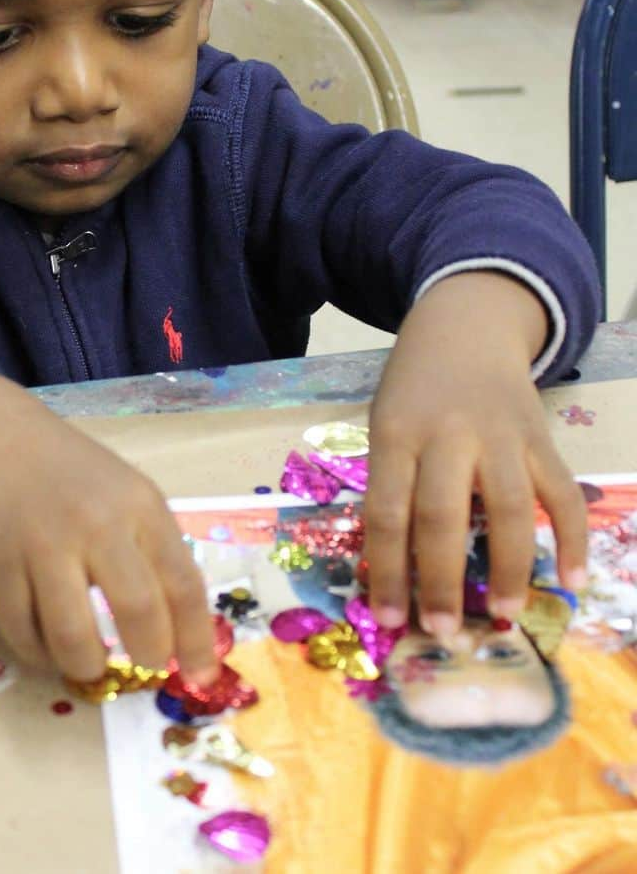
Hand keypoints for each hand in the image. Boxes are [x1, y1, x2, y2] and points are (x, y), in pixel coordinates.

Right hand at [0, 363, 217, 683]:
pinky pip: (24, 635)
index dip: (196, 641)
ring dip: (88, 666)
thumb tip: (178, 633)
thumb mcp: (125, 494)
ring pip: (74, 639)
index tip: (200, 676)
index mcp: (140, 505)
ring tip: (90, 661)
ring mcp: (42, 545)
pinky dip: (41, 654)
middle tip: (146, 664)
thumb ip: (150, 551)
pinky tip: (48, 644)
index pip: (183, 584)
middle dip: (149, 656)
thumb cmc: (71, 474)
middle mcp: (96, 523)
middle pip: (139, 614)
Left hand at [364, 272, 586, 637]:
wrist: (464, 328)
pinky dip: (571, 537)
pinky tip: (572, 580)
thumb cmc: (414, 390)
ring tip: (503, 613)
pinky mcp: (540, 438)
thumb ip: (394, 485)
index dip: (386, 569)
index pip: (386, 511)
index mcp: (396, 434)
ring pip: (509, 507)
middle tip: (442, 630)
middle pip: (443, 514)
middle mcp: (448, 434)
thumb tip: (396, 570)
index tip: (385, 618)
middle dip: (440, 579)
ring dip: (508, 566)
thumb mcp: (386, 425)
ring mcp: (500, 435)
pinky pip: (562, 492)